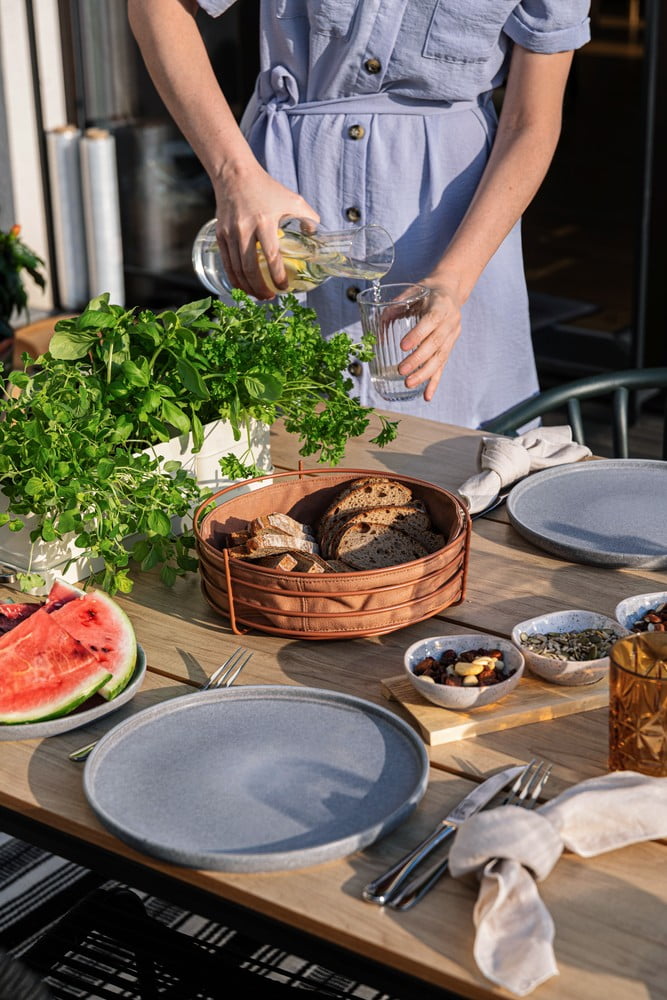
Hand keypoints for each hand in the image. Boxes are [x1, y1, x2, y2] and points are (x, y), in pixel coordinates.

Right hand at [213, 160, 318, 298]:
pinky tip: (243, 286)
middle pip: (250, 268)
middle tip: (270, 298)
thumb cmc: (266, 187)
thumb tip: (316, 236)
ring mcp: (230, 233)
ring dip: (247, 287)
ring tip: (258, 295)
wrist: (235, 174)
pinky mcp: (220, 235)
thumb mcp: (293, 199)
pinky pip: (226, 263)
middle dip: (261, 288)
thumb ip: (308, 217)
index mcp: (265, 221)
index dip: (278, 276)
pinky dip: (234, 278)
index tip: (284, 287)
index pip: (272, 256)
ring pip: (236, 269)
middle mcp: (245, 229)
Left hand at [397, 280, 462, 401]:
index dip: (418, 335)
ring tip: (408, 383)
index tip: (402, 346)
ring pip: (440, 358)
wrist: (451, 290)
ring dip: (425, 374)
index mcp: (441, 305)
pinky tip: (426, 396)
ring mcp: (452, 336)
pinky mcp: (450, 346)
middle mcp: (450, 321)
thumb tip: (377, 332)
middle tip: (401, 370)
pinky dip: (434, 382)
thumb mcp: (411, 292)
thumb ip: (394, 308)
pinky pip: (443, 366)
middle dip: (418, 359)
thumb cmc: (426, 290)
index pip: (431, 321)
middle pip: (436, 344)